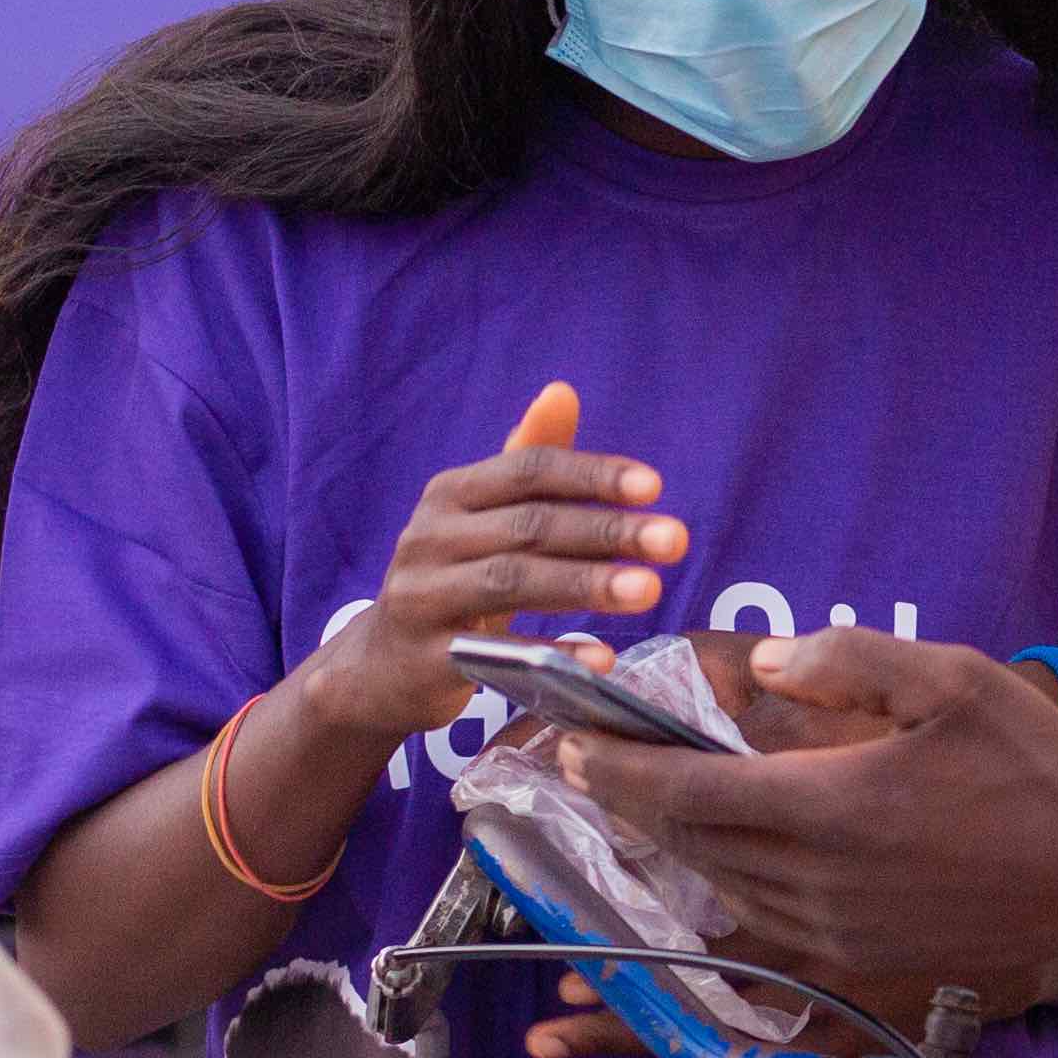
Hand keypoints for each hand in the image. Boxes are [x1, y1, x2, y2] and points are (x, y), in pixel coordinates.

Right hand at [293, 382, 688, 745]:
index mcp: (450, 493)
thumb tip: (563, 391)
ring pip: (513, 581)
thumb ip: (527, 460)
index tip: (654, 487)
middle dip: (607, 532)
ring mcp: (423, 596)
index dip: (591, 475)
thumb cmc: (452, 580)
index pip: (528, 470)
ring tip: (650, 590)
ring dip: (587, 584)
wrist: (381, 666)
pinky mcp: (427, 658)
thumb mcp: (483, 520)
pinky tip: (604, 658)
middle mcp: (430, 536)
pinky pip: (497, 654)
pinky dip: (553, 655)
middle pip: (529, 526)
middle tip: (676, 541)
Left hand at [565, 630, 1057, 1015]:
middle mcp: (815, 884)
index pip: (685, 792)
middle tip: (583, 769)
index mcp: (828, 808)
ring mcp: (834, 937)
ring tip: (639, 814)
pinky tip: (715, 872)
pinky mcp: (859, 969)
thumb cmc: (1039, 768)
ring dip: (669, 855)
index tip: (567, 743)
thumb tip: (757, 663)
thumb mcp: (953, 680)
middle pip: (688, 845)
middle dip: (626, 805)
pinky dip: (722, 897)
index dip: (614, 769)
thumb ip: (846, 659)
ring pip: (719, 893)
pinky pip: (761, 933)